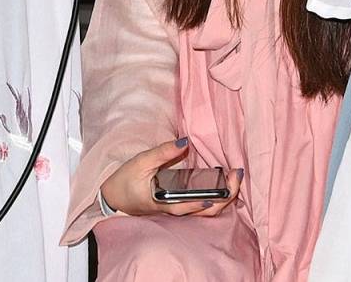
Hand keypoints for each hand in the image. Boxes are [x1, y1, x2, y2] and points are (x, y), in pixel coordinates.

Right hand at [100, 138, 242, 217]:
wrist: (112, 198)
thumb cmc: (126, 181)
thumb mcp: (142, 162)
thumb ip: (163, 152)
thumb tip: (185, 141)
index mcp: (168, 203)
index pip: (199, 204)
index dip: (219, 194)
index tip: (232, 178)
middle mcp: (176, 210)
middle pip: (208, 210)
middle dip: (227, 194)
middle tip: (238, 174)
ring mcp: (177, 209)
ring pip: (206, 209)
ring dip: (222, 195)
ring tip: (233, 176)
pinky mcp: (176, 204)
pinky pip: (199, 203)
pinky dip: (213, 194)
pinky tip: (221, 181)